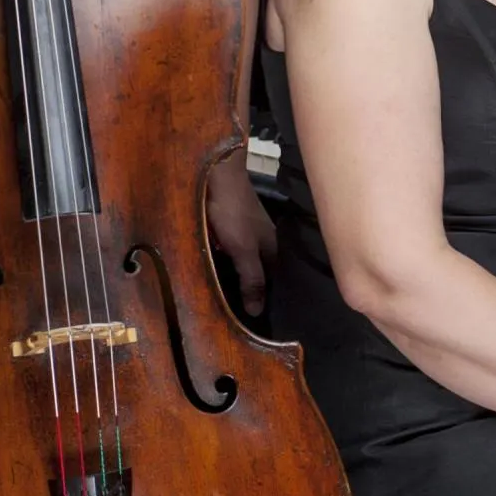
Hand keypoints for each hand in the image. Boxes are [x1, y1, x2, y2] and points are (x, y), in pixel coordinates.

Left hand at [206, 158, 277, 316]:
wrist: (217, 174)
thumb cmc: (233, 213)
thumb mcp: (243, 251)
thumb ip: (252, 279)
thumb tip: (257, 312)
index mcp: (274, 247)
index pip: (277, 281)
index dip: (268, 299)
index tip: (257, 321)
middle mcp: (265, 241)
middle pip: (261, 272)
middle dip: (252, 289)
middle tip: (238, 315)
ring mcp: (248, 232)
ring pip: (245, 261)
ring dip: (237, 275)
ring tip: (227, 300)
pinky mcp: (232, 227)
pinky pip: (232, 251)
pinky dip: (227, 260)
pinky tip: (218, 270)